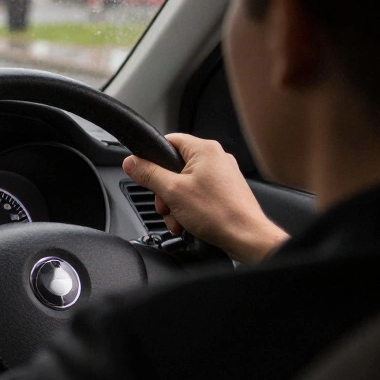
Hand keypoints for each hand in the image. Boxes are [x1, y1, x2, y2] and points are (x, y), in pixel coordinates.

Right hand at [123, 134, 288, 262]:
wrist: (248, 238)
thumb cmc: (219, 213)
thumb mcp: (172, 192)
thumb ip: (148, 174)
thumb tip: (131, 162)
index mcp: (205, 150)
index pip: (169, 141)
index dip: (153, 158)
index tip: (144, 172)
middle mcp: (216, 159)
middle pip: (175, 167)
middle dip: (164, 191)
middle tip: (165, 206)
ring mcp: (223, 176)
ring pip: (185, 185)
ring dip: (175, 204)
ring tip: (179, 220)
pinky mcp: (226, 192)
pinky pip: (198, 195)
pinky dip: (189, 208)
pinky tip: (188, 223)